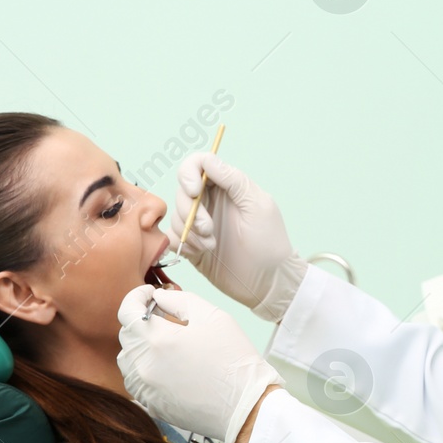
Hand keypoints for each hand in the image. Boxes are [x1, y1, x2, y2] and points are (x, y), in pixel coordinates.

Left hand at [117, 286, 280, 442]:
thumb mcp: (212, 316)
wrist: (246, 405)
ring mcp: (145, 389)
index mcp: (157, 340)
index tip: (150, 294)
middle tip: (166, 317)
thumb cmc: (233, 359)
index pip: (127, 311)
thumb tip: (159, 298)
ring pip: (128, 359)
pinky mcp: (151, 405)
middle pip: (127, 335)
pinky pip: (136, 381)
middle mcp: (144, 365)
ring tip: (166, 344)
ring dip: (141, 346)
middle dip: (142, 321)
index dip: (136, 297)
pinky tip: (167, 366)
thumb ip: (179, 300)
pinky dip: (144, 369)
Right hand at [169, 152, 307, 322]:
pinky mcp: (193, 245)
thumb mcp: (257, 205)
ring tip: (211, 244)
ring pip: (175, 215)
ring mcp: (200, 225)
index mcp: (228, 187)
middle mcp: (212, 202)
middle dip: (190, 209)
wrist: (268, 282)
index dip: (189, 174)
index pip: (198, 165)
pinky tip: (201, 252)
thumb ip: (233, 180)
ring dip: (190, 230)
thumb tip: (208, 159)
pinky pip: (172, 237)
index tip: (195, 192)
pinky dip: (182, 243)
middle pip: (182, 191)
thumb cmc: (270, 243)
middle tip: (209, 229)